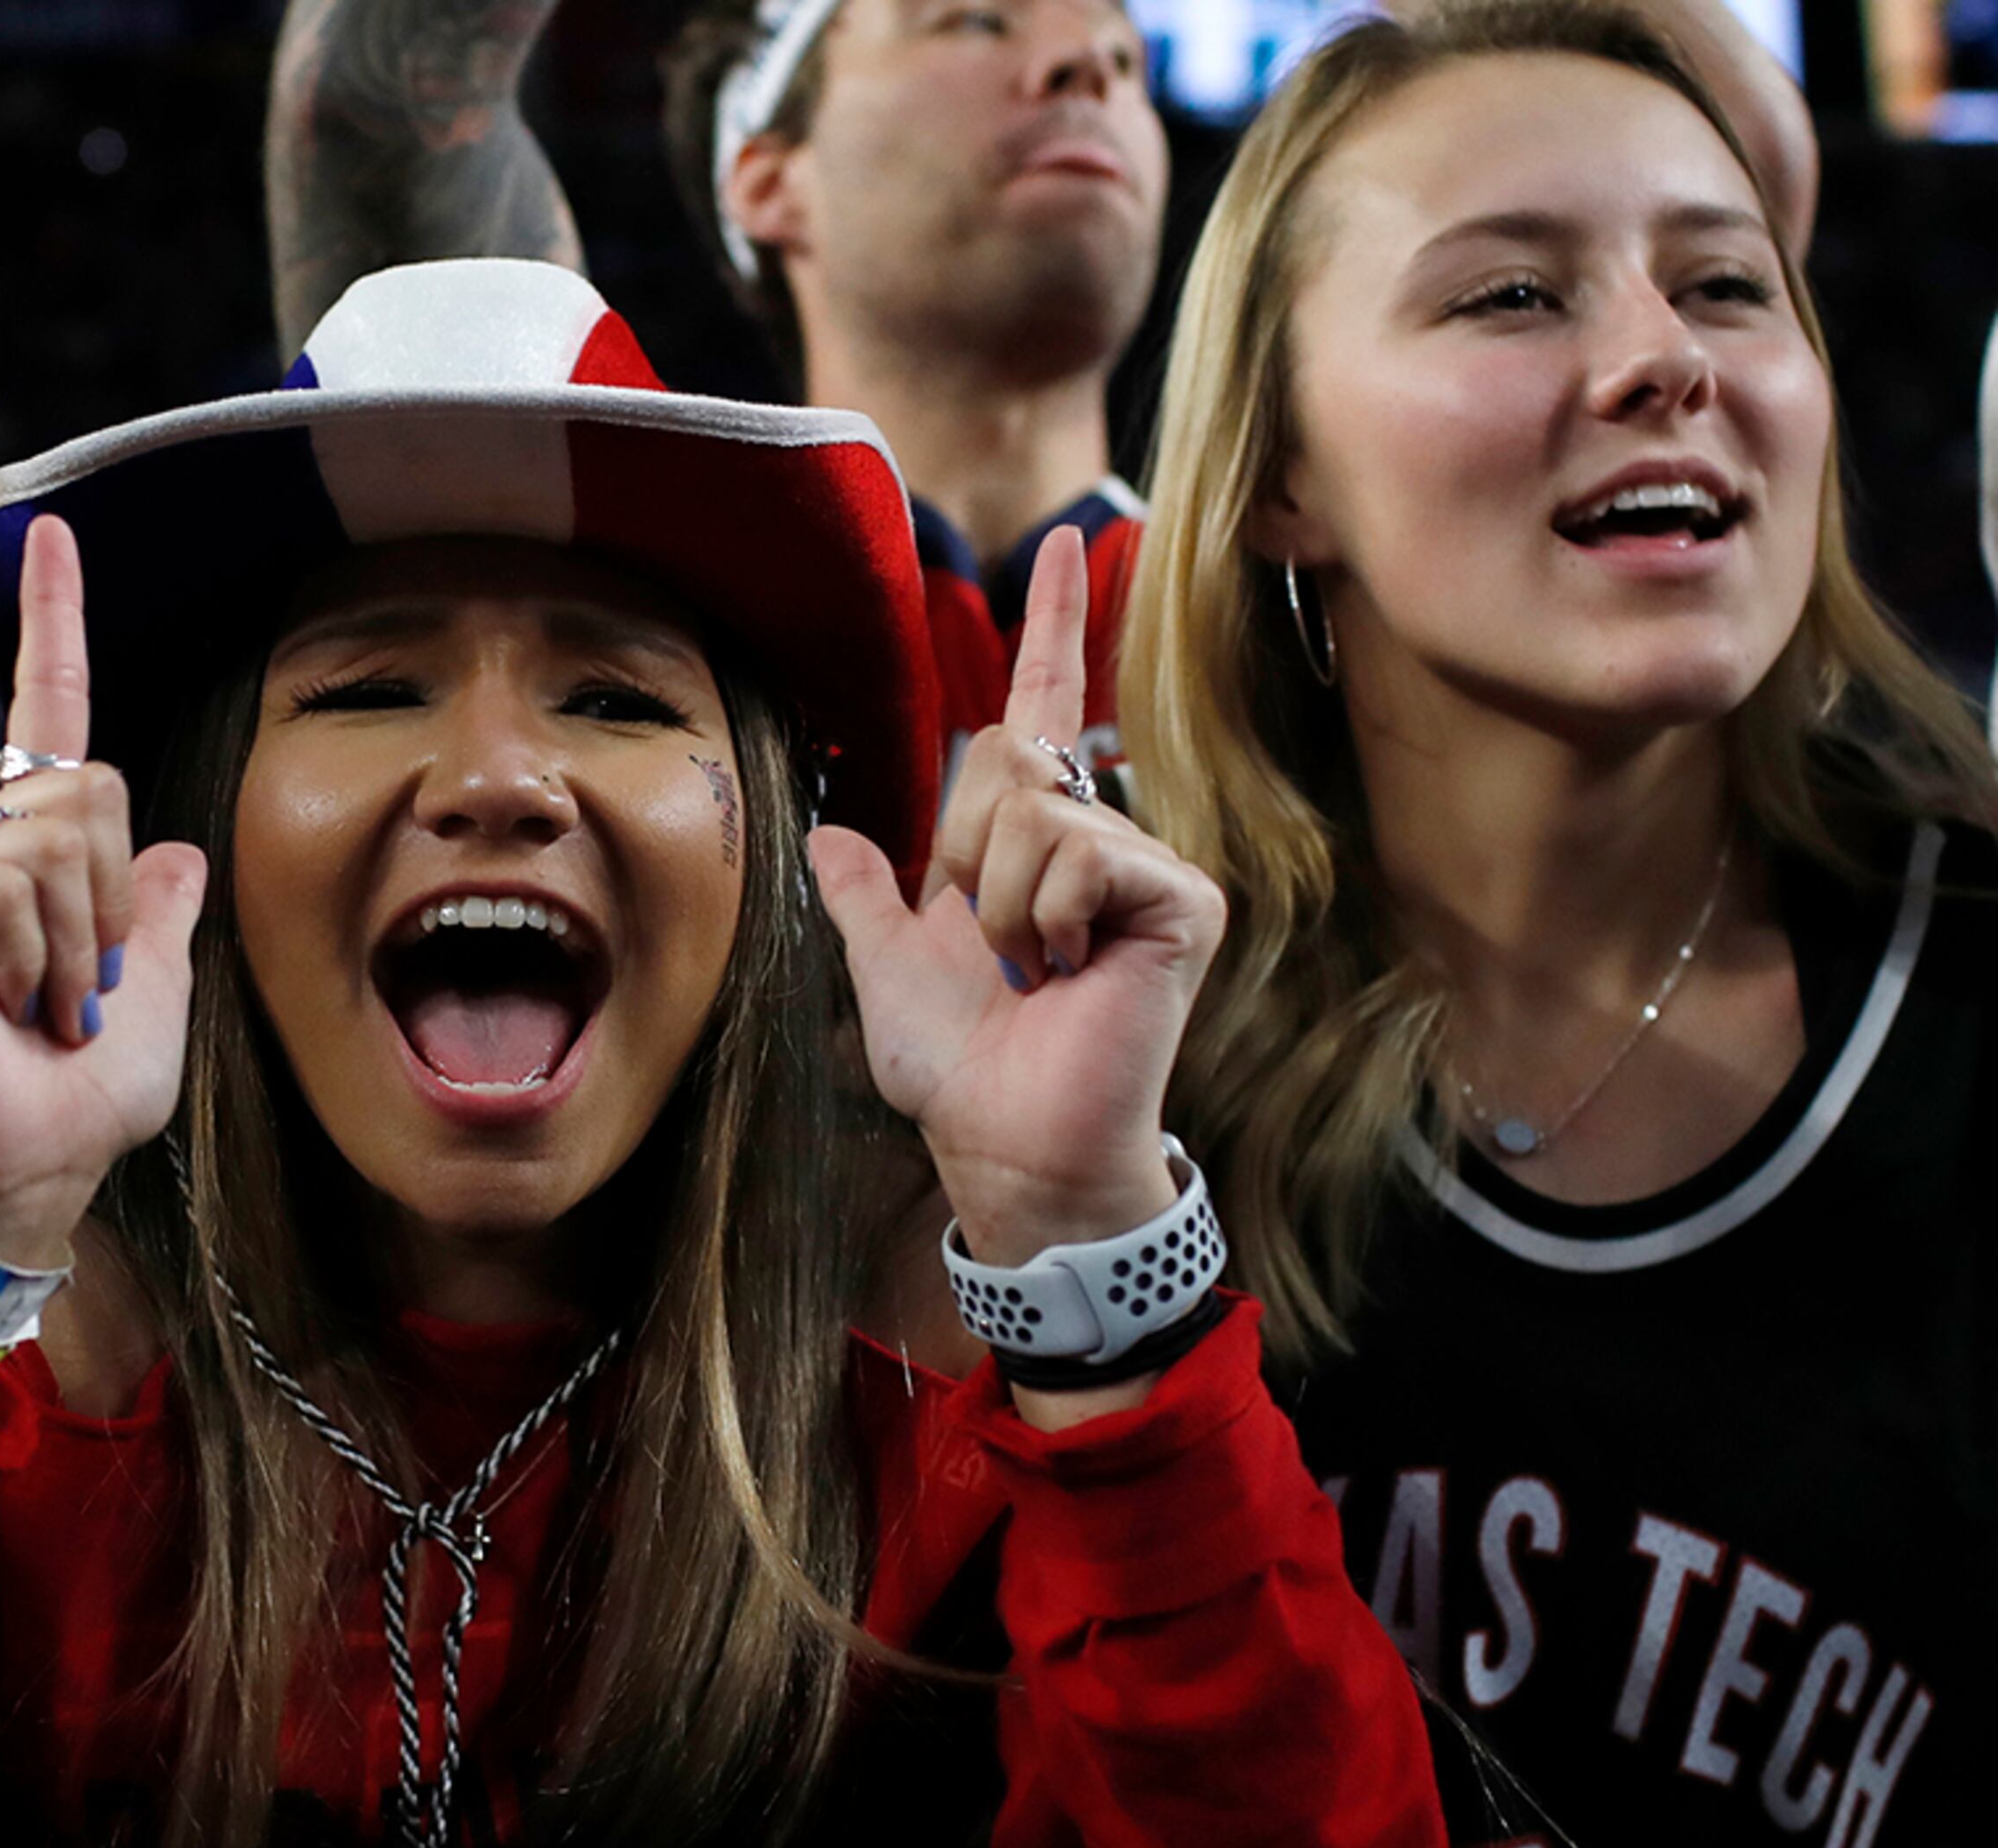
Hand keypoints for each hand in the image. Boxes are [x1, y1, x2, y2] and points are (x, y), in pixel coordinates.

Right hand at [0, 515, 207, 1265]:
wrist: (18, 1169)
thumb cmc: (75, 1099)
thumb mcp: (156, 1000)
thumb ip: (163, 920)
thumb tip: (178, 852)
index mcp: (31, 850)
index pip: (45, 712)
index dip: (50, 620)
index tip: (47, 530)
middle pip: (91, 786)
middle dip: (113, 898)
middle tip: (76, 985)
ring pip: (57, 833)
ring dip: (77, 940)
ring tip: (40, 1006)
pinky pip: (2, 879)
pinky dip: (30, 954)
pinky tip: (1, 1004)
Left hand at [809, 527, 1225, 1266]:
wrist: (1009, 1143)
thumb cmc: (961, 1066)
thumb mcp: (883, 964)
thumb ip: (861, 894)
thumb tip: (830, 833)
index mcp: (1031, 841)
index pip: (1039, 708)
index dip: (1053, 623)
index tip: (1066, 542)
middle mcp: (1097, 835)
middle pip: (1006, 758)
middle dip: (966, 853)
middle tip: (996, 946)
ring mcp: (1144, 864)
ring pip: (1034, 810)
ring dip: (1001, 901)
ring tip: (1033, 969)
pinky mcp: (1179, 897)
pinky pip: (1081, 850)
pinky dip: (1048, 914)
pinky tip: (1071, 970)